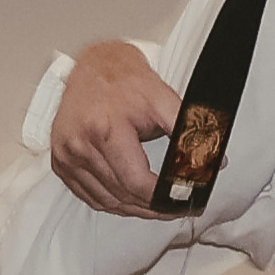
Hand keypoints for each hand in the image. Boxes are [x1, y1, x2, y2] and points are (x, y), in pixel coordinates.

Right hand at [46, 39, 185, 215]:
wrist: (93, 65)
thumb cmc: (124, 80)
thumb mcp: (162, 100)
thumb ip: (188, 132)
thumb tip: (213, 160)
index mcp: (105, 129)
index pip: (136, 182)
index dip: (161, 197)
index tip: (180, 201)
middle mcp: (80, 145)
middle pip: (122, 195)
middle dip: (152, 207)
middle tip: (175, 207)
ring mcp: (67, 155)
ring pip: (106, 201)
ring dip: (133, 209)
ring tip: (156, 206)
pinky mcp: (61, 161)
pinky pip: (89, 196)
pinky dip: (112, 203)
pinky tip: (129, 201)